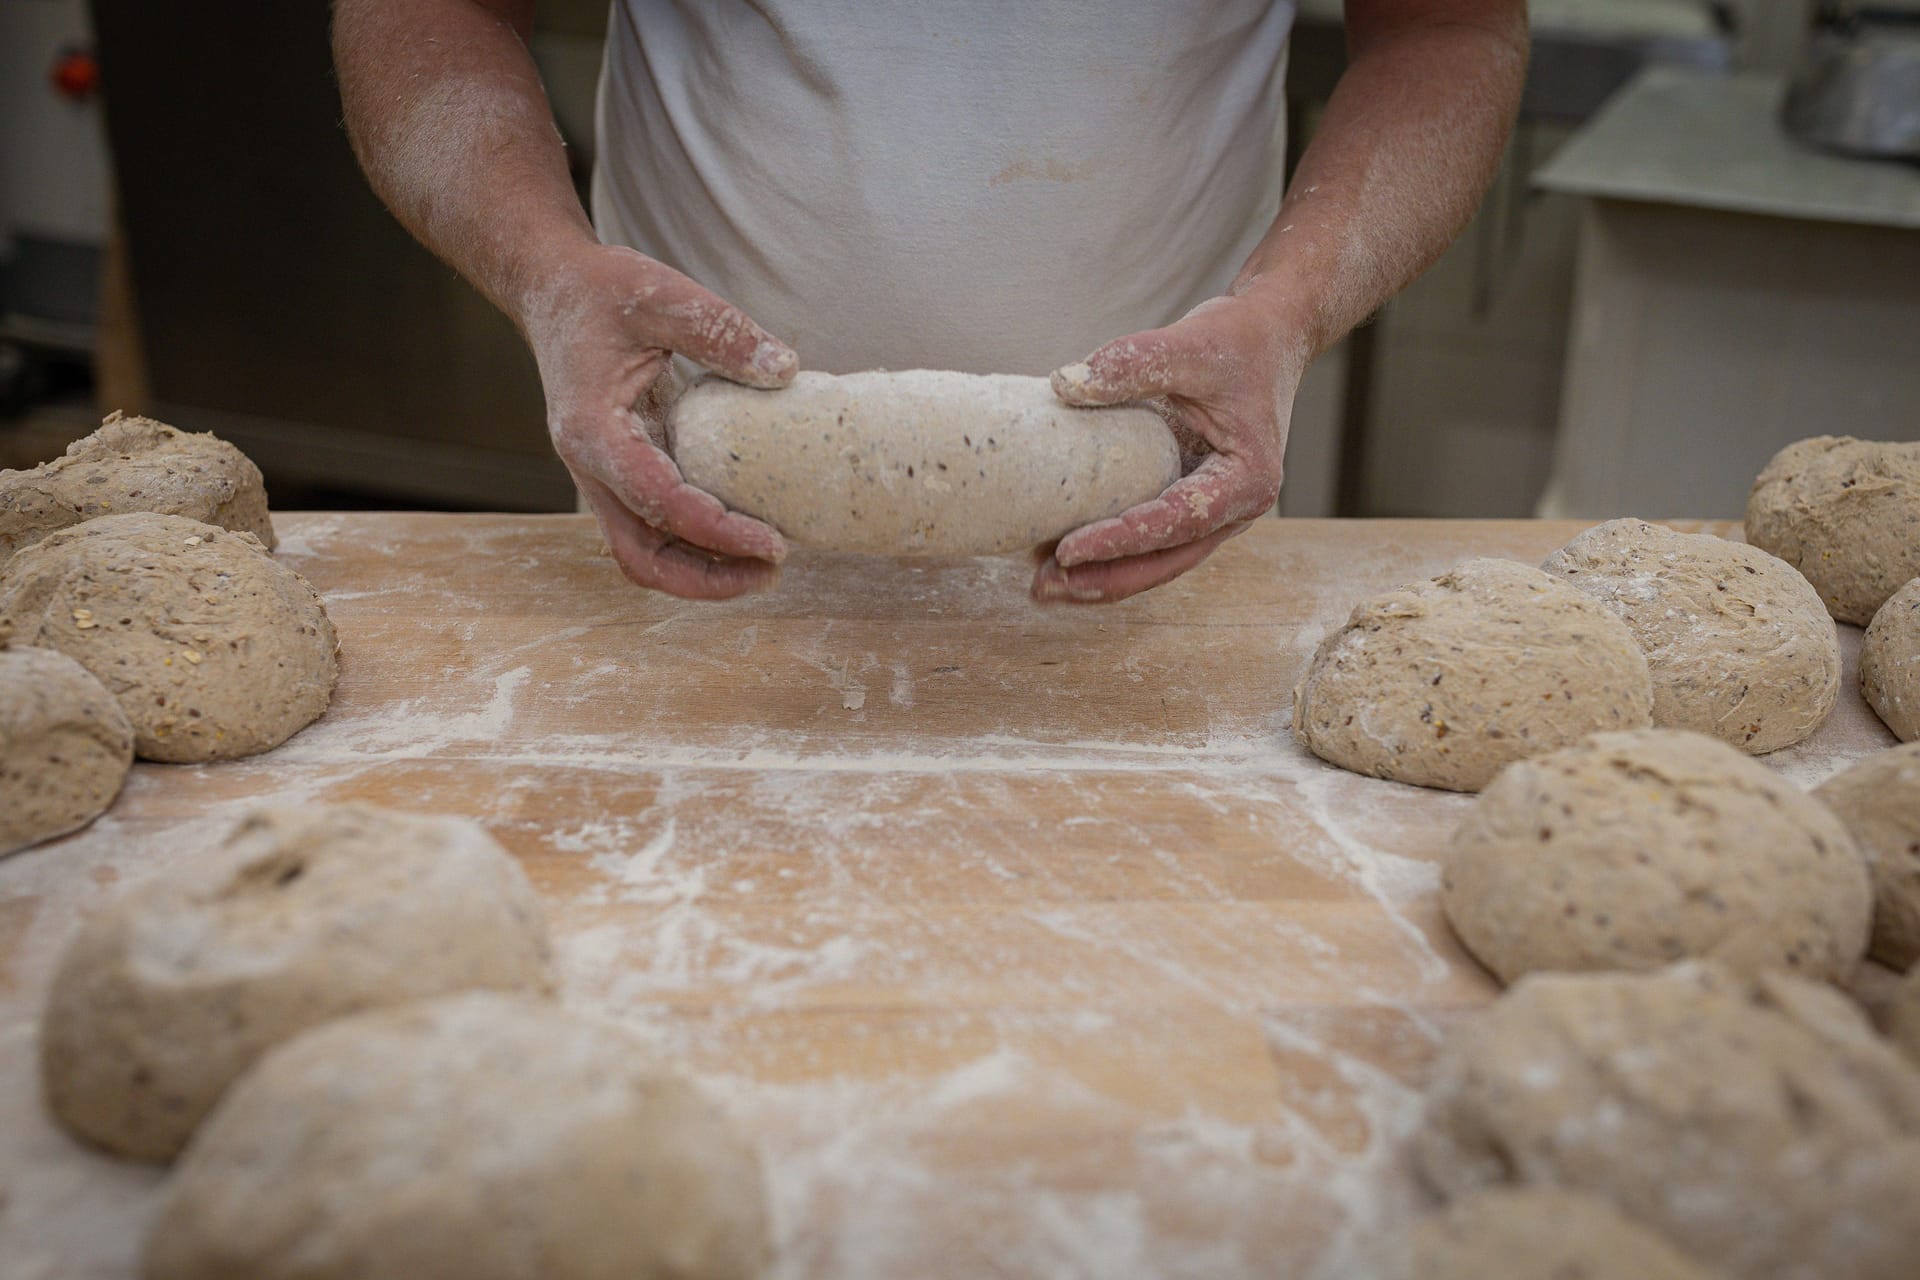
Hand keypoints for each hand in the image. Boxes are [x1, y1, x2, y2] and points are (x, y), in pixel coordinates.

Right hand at [519, 243, 798, 598]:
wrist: (552, 288)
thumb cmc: (600, 289)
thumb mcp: (662, 294)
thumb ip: (721, 331)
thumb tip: (783, 369)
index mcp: (593, 430)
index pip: (658, 502)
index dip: (719, 531)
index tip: (775, 542)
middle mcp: (590, 464)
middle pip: (641, 557)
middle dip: (707, 577)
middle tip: (772, 570)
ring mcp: (602, 474)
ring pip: (643, 552)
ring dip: (701, 570)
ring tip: (763, 564)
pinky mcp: (620, 471)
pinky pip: (653, 526)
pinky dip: (695, 541)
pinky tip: (742, 529)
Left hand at [1031, 289, 1305, 603]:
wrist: (1266, 337)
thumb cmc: (1238, 341)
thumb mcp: (1188, 343)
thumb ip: (1130, 363)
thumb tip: (1064, 385)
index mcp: (1247, 479)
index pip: (1177, 521)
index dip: (1121, 540)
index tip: (1068, 549)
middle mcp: (1235, 508)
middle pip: (1166, 561)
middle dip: (1104, 579)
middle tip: (1043, 587)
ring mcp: (1214, 511)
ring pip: (1157, 561)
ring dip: (1102, 576)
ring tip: (1042, 585)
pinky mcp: (1190, 503)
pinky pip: (1150, 539)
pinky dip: (1111, 552)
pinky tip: (1061, 556)